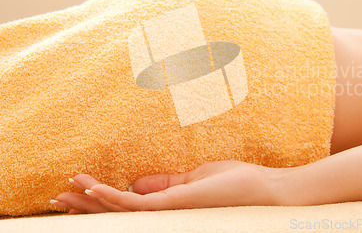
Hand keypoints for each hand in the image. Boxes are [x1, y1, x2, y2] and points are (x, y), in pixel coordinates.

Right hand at [51, 160, 287, 213]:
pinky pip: (137, 205)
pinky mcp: (175, 208)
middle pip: (117, 215)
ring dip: (91, 203)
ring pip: (120, 213)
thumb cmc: (237, 186)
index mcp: (169, 210)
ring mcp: (169, 215)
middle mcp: (165, 218)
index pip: (128, 209)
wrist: (265, 191)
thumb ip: (165, 185)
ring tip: (63, 196)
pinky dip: (112, 198)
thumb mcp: (195, 180)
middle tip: (58, 200)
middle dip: (86, 208)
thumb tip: (139, 183)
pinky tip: (94, 189)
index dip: (102, 202)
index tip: (82, 190)